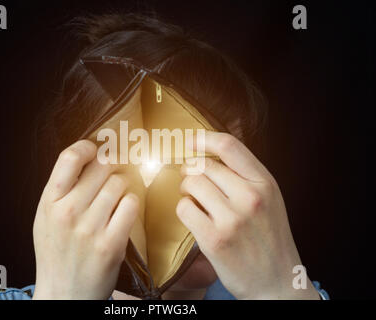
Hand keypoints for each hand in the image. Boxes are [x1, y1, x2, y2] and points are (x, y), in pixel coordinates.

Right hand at [32, 140, 138, 299]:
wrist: (64, 292)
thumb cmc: (56, 251)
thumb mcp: (46, 217)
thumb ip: (62, 188)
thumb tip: (89, 156)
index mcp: (49, 202)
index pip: (70, 157)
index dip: (89, 147)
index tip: (97, 150)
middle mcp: (67, 212)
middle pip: (102, 166)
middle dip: (113, 165)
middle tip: (115, 172)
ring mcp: (89, 228)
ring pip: (119, 183)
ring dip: (124, 185)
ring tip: (117, 195)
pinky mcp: (111, 244)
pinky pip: (131, 204)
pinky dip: (131, 203)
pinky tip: (124, 210)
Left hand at [176, 131, 319, 298]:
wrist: (277, 282)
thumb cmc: (269, 238)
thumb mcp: (269, 199)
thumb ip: (245, 176)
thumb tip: (210, 154)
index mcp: (265, 183)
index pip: (229, 146)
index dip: (204, 138)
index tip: (191, 140)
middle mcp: (250, 197)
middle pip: (203, 165)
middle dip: (190, 170)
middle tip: (191, 180)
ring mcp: (232, 219)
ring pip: (190, 184)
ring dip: (186, 190)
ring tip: (195, 200)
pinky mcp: (214, 238)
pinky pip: (184, 208)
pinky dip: (185, 210)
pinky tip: (195, 217)